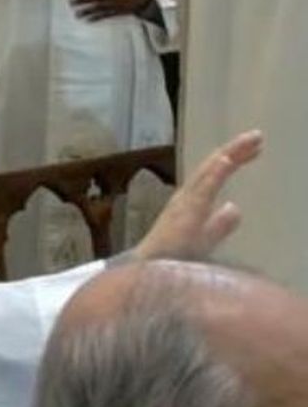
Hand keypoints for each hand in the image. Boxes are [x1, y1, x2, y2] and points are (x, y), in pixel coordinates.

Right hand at [133, 130, 261, 260]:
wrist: (148, 271)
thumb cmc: (172, 259)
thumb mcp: (204, 239)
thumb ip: (220, 224)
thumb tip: (234, 207)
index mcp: (192, 200)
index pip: (215, 173)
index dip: (234, 158)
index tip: (255, 147)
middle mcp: (187, 195)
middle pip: (214, 167)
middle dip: (236, 150)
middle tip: (258, 135)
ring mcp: (185, 200)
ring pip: (209, 171)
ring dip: (229, 154)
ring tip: (249, 141)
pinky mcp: (185, 210)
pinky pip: (202, 188)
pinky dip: (214, 172)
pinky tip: (226, 160)